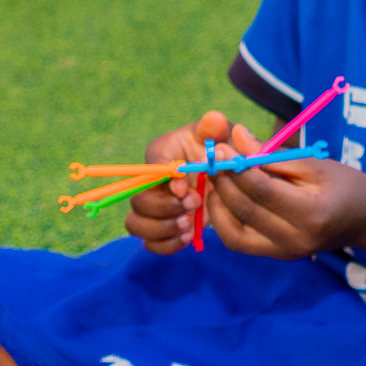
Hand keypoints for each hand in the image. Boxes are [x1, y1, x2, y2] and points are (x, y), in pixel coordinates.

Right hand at [125, 110, 239, 253]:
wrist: (230, 175)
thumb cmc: (222, 149)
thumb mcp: (222, 134)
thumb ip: (216, 127)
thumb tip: (213, 120)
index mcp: (162, 153)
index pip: (152, 166)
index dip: (166, 180)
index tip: (188, 187)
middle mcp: (152, 182)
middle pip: (137, 200)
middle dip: (165, 208)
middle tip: (194, 205)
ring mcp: (156, 207)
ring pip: (135, 225)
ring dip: (162, 228)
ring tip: (190, 223)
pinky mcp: (165, 227)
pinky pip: (151, 244)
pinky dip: (168, 245)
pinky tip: (189, 235)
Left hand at [203, 149, 365, 261]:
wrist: (365, 219)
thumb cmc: (343, 184)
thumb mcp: (314, 162)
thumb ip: (273, 154)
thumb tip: (235, 137)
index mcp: (312, 213)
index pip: (262, 190)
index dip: (236, 168)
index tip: (221, 149)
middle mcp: (296, 240)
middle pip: (245, 210)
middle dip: (223, 182)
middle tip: (212, 159)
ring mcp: (284, 252)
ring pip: (233, 232)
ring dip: (217, 203)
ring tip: (216, 178)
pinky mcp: (276, 256)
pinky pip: (238, 241)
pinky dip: (224, 220)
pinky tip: (222, 198)